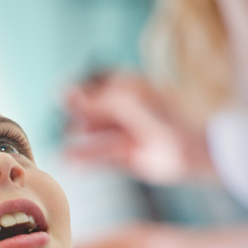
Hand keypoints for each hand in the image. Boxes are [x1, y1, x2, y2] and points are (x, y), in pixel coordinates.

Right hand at [64, 72, 213, 182]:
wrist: (188, 148)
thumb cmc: (160, 116)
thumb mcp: (124, 100)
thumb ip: (94, 98)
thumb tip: (64, 93)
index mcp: (129, 88)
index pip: (97, 83)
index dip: (79, 89)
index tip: (59, 95)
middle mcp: (126, 110)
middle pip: (93, 111)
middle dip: (77, 117)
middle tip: (62, 124)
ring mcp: (127, 134)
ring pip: (95, 137)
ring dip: (79, 144)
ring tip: (61, 153)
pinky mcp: (127, 157)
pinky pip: (101, 158)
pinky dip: (86, 161)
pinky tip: (71, 164)